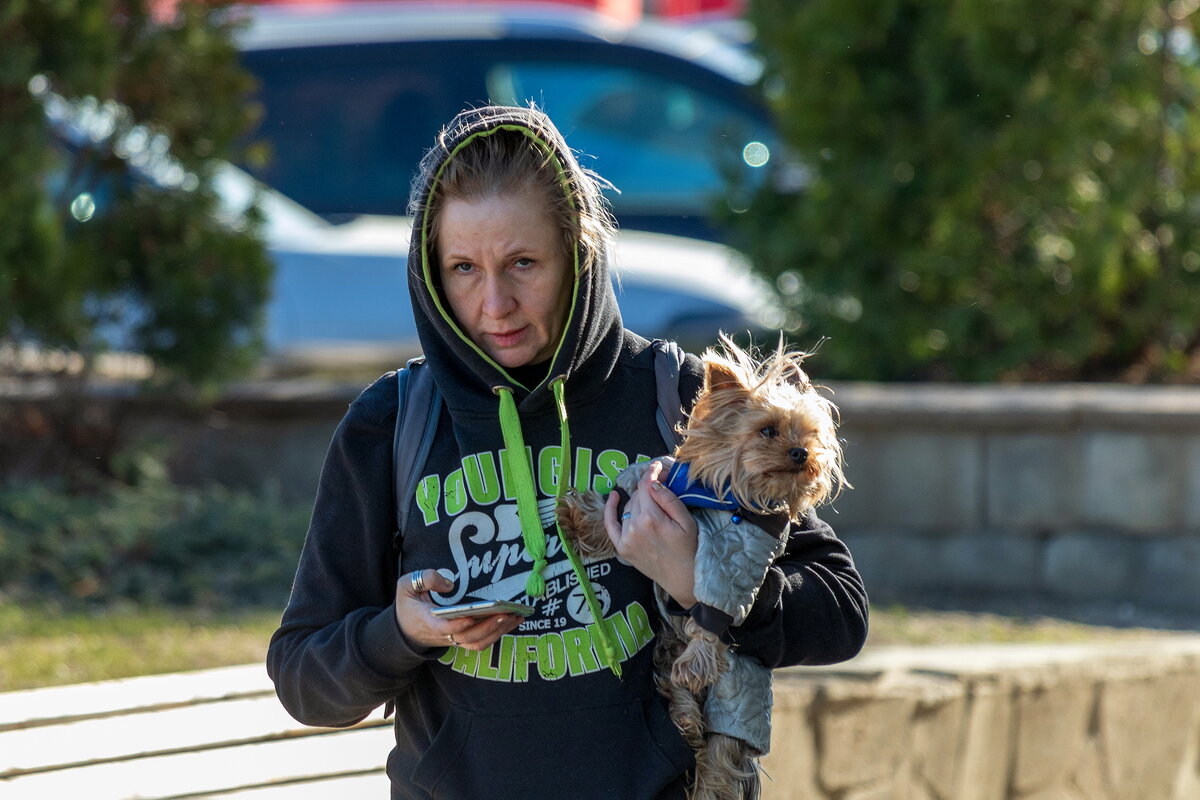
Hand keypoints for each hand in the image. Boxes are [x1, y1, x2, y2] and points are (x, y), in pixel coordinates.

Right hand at [395, 570, 523, 650]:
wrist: (404, 630)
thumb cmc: (408, 605)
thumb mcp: (407, 585)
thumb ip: (425, 579)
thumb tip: (449, 584)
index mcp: (427, 621)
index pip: (443, 627)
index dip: (458, 624)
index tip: (471, 616)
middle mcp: (442, 634)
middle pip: (468, 637)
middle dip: (488, 626)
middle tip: (506, 613)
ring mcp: (453, 639)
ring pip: (477, 643)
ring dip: (498, 632)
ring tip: (515, 616)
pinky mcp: (461, 640)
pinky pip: (481, 642)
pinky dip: (497, 634)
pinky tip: (511, 621)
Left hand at [604, 459, 697, 607]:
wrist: (683, 579)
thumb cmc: (689, 549)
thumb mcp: (686, 521)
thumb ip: (668, 499)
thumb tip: (653, 481)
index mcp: (651, 518)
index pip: (646, 486)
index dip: (651, 472)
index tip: (657, 466)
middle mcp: (634, 527)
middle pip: (638, 495)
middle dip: (648, 486)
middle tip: (661, 483)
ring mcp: (626, 538)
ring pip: (629, 507)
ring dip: (639, 500)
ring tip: (653, 500)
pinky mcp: (622, 547)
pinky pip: (611, 524)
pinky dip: (610, 509)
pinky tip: (614, 496)